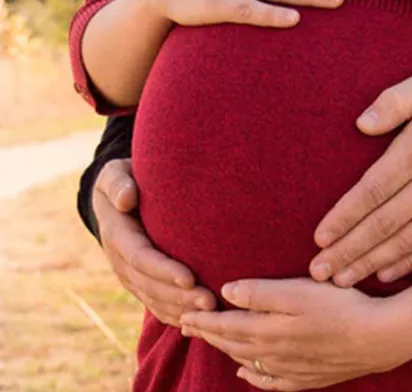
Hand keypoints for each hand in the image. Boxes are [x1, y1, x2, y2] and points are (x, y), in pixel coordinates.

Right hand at [93, 159, 216, 325]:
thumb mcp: (114, 174)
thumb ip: (118, 182)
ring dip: (182, 309)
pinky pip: (157, 305)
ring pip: (155, 300)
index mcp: (117, 234)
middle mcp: (121, 261)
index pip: (140, 257)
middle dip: (180, 297)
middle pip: (150, 286)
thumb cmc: (125, 180)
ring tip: (212, 313)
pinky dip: (176, 316)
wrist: (119, 197)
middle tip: (210, 302)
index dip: (163, 270)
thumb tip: (126, 199)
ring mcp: (131, 276)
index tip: (189, 278)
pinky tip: (200, 322)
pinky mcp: (142, 284)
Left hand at [180, 279, 411, 390]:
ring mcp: (290, 368)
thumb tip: (226, 293)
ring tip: (210, 343)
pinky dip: (253, 376)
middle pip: (231, 344)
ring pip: (246, 361)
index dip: (202, 321)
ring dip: (225, 351)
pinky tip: (246, 373)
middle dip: (207, 334)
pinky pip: (270, 381)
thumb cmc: (339, 307)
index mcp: (267, 330)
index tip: (183, 315)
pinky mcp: (307, 376)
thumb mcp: (298, 291)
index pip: (225, 326)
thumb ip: (260, 293)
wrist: (377, 339)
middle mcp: (273, 353)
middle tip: (186, 326)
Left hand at [310, 65, 411, 286]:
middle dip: (348, 250)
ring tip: (342, 279)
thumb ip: (395, 100)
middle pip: (383, 224)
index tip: (319, 237)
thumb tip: (361, 124)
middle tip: (319, 270)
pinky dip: (411, 263)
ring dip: (371, 262)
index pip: (371, 191)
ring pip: (407, 241)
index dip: (343, 218)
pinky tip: (385, 274)